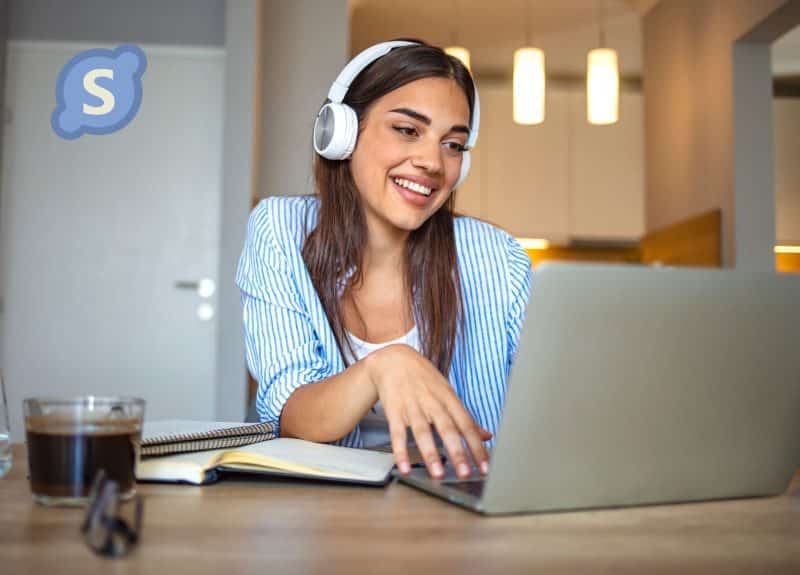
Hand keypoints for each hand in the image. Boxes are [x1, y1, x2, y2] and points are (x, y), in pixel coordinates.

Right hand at [365, 343, 491, 479]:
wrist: (393, 359)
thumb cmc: (423, 378)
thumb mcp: (447, 392)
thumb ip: (464, 416)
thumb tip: (486, 435)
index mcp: (448, 398)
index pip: (466, 424)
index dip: (477, 446)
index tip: (485, 467)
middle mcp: (432, 402)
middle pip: (447, 428)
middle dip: (457, 452)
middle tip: (465, 473)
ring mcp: (412, 405)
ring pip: (423, 431)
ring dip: (431, 454)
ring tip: (438, 474)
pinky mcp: (394, 410)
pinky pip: (397, 433)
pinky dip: (400, 451)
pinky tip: (404, 467)